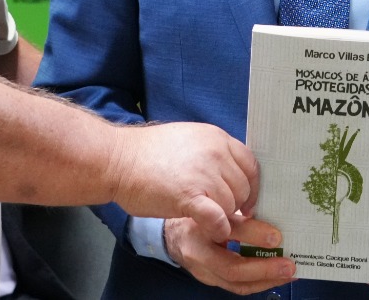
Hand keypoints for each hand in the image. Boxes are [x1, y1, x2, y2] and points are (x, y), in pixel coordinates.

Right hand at [111, 122, 260, 240]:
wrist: (117, 159)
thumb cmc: (148, 153)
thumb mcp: (189, 140)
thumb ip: (213, 154)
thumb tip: (231, 175)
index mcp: (216, 138)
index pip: (250, 165)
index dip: (251, 187)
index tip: (246, 202)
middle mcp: (215, 153)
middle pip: (243, 187)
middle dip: (235, 204)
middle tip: (221, 214)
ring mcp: (204, 173)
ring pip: (231, 205)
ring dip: (222, 217)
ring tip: (205, 219)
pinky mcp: (189, 195)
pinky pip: (217, 218)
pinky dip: (217, 228)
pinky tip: (210, 229)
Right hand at [165, 214, 294, 294]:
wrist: (173, 234)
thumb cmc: (198, 216)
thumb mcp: (214, 204)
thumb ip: (238, 209)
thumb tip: (274, 210)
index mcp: (200, 226)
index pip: (228, 232)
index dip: (254, 235)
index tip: (276, 236)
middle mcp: (199, 252)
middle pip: (231, 268)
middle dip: (264, 269)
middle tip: (288, 265)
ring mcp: (204, 271)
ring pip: (236, 284)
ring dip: (266, 280)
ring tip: (288, 274)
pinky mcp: (211, 281)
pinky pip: (237, 287)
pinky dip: (260, 283)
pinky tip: (276, 277)